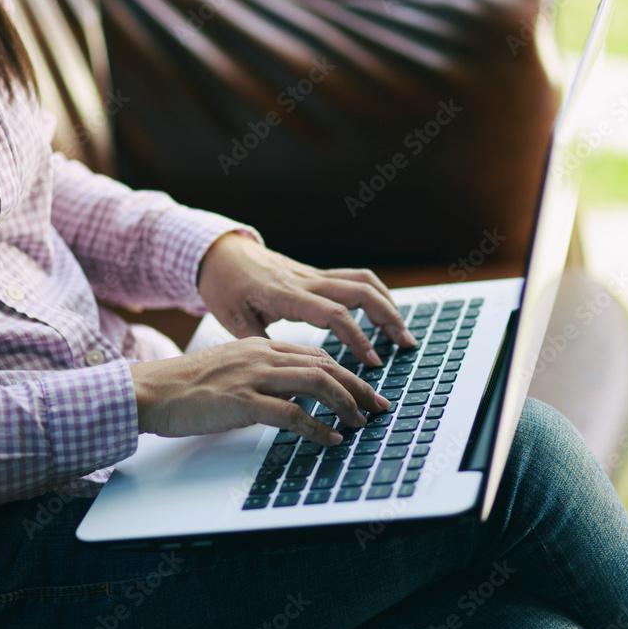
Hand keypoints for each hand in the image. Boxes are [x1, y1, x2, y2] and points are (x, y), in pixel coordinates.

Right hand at [129, 338, 390, 444]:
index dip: (347, 373)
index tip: (366, 391)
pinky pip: (292, 413)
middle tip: (379, 407)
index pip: (317, 355)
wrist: (151, 391)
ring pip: (317, 383)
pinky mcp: (242, 402)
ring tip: (361, 423)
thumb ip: (262, 375)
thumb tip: (292, 396)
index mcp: (261, 346)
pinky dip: (318, 428)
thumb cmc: (187, 387)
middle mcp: (262, 355)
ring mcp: (253, 377)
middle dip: (358, 388)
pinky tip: (331, 438)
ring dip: (346, 405)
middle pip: (325, 366)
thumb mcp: (231, 369)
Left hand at [197, 233, 416, 366]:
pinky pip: (355, 279)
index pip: (334, 313)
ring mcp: (315, 275)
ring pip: (363, 281)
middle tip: (406, 344)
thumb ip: (259, 343)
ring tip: (403, 333)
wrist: (221, 254)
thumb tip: (282, 373)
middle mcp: (306, 281)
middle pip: (360, 291)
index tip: (371, 362)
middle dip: (388, 317)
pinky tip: (385, 314)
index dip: (357, 338)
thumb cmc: (225, 287)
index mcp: (286, 295)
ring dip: (389, 304)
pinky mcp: (317, 275)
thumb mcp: (232, 319)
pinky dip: (377, 295)